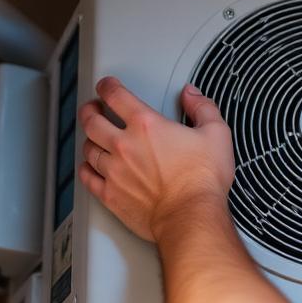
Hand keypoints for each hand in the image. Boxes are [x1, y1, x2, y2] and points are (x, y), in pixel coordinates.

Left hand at [77, 77, 234, 242]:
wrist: (191, 216)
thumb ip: (202, 108)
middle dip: (90, 110)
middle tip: (93, 108)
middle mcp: (124, 145)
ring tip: (93, 137)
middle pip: (92, 120)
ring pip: (88, 148)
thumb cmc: (202, 180)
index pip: (116, 96)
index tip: (106, 86)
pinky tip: (89, 166)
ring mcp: (114, 171)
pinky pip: (88, 178)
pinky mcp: (111, 195)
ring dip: (89, 139)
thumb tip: (191, 95)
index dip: (107, 86)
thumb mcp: (216, 134)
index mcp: (146, 125)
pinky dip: (85, 169)